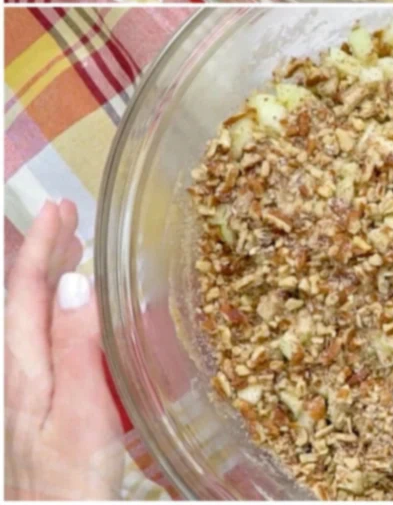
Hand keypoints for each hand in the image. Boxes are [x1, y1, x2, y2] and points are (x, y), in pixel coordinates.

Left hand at [5, 200, 123, 499]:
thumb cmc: (70, 485)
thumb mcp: (80, 412)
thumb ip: (75, 348)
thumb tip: (74, 283)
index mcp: (24, 371)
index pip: (27, 293)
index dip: (41, 246)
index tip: (58, 208)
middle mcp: (20, 377)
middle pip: (25, 301)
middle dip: (43, 252)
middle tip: (66, 213)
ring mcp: (29, 393)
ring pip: (34, 319)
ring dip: (51, 278)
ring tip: (71, 248)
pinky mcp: (43, 408)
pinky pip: (47, 340)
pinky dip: (61, 310)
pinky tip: (79, 313)